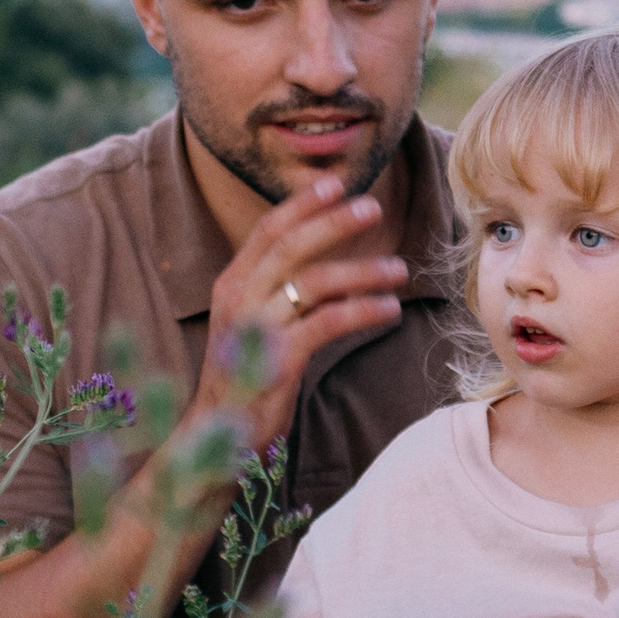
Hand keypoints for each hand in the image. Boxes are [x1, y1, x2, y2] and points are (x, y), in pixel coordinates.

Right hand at [180, 182, 412, 467]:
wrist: (219, 435)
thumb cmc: (245, 375)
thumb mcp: (255, 322)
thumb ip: (279, 289)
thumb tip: (321, 256)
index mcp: (233, 283)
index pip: (269, 230)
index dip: (303, 203)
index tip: (336, 182)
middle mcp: (240, 298)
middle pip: (292, 246)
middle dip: (335, 223)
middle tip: (373, 208)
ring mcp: (256, 328)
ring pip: (315, 282)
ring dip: (363, 272)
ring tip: (400, 271)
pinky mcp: (278, 360)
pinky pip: (328, 323)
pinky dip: (363, 311)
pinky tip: (388, 309)